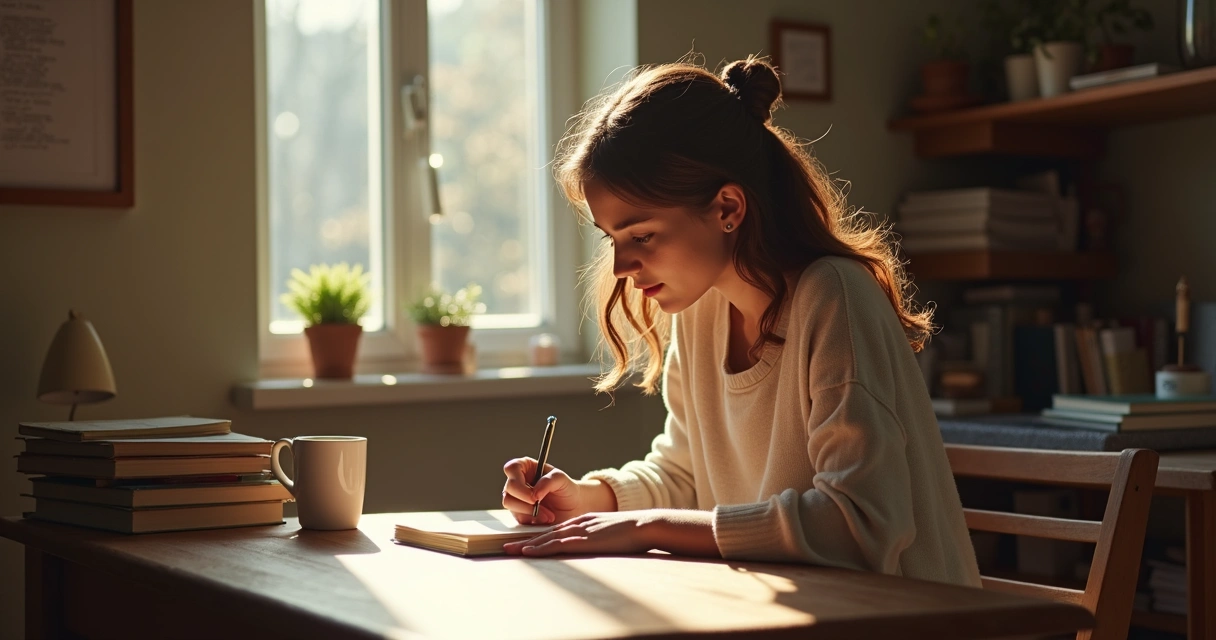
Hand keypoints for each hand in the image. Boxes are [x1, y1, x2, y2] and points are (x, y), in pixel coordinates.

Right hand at [501, 457, 583, 524]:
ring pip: (509, 503)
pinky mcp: (519, 513)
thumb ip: (548, 481)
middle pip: (509, 488)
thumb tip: (534, 494)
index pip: (512, 468)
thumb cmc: (566, 488)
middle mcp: (518, 481)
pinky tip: (545, 519)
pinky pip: (517, 517)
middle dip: (524, 499)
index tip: (533, 494)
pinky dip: (532, 520)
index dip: (518, 481)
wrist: (573, 507)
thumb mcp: (561, 479)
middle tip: (539, 504)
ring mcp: (517, 498)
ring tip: (548, 515)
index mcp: (526, 467)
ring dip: (529, 511)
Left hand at [504, 509, 719, 557]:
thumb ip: (601, 536)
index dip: (540, 537)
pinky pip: (556, 544)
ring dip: (528, 545)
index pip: (558, 530)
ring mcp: (580, 532)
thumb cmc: (634, 531)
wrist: (644, 525)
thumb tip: (597, 544)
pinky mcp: (583, 540)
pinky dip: (540, 548)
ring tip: (511, 549)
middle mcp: (578, 524)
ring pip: (547, 538)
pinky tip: (529, 551)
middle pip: (547, 533)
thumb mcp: (612, 531)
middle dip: (527, 540)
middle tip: (507, 546)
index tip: (526, 542)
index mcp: (585, 522)